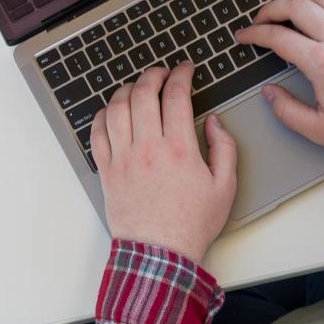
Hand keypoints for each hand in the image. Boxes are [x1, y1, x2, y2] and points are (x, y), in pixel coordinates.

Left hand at [91, 63, 236, 262]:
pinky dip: (102, 115)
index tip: (186, 69)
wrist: (160, 254)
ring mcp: (123, 158)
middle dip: (154, 74)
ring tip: (138, 87)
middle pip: (143, 93)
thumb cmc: (192, 224)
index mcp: (179, 149)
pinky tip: (112, 111)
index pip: (176, 96)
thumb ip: (224, 148)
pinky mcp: (107, 171)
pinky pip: (97, 133)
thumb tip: (214, 122)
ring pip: (117, 108)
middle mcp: (147, 148)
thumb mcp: (225, 187)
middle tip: (162, 72)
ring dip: (127, 89)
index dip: (182, 74)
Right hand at [234, 0, 323, 154]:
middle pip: (295, 6)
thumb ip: (287, 110)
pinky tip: (318, 6)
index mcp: (322, 63)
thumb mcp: (319, 129)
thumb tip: (270, 92)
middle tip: (260, 19)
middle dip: (270, 8)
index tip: (244, 36)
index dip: (255, 34)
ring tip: (285, 4)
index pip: (278, 37)